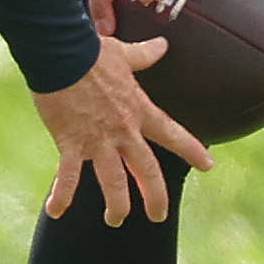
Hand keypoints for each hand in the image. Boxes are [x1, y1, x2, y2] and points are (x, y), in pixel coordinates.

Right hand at [32, 37, 214, 226]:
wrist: (62, 52)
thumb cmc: (90, 50)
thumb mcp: (122, 53)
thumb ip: (144, 55)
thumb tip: (162, 45)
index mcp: (138, 110)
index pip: (172, 134)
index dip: (192, 151)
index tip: (208, 166)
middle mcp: (124, 130)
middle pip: (147, 172)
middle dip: (155, 198)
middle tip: (158, 217)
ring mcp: (98, 140)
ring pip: (114, 183)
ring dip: (116, 206)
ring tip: (114, 219)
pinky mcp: (71, 143)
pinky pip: (67, 176)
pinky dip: (61, 196)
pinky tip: (55, 212)